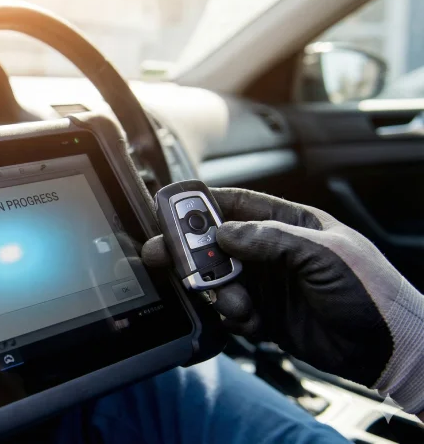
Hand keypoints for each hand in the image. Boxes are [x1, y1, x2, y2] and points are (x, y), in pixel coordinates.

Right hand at [141, 188, 423, 414]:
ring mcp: (269, 285)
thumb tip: (224, 232)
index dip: (204, 205)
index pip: (239, 205)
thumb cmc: (371, 291)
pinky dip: (234, 318)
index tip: (173, 210)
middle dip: (191, 251)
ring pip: (220, 281)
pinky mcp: (267, 316)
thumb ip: (272, 240)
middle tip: (163, 256)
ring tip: (236, 305)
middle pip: (218, 243)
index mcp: (291, 224)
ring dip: (218, 292)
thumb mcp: (324, 255)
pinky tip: (252, 323)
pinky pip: (232, 312)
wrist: (389, 349)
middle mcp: (275, 252)